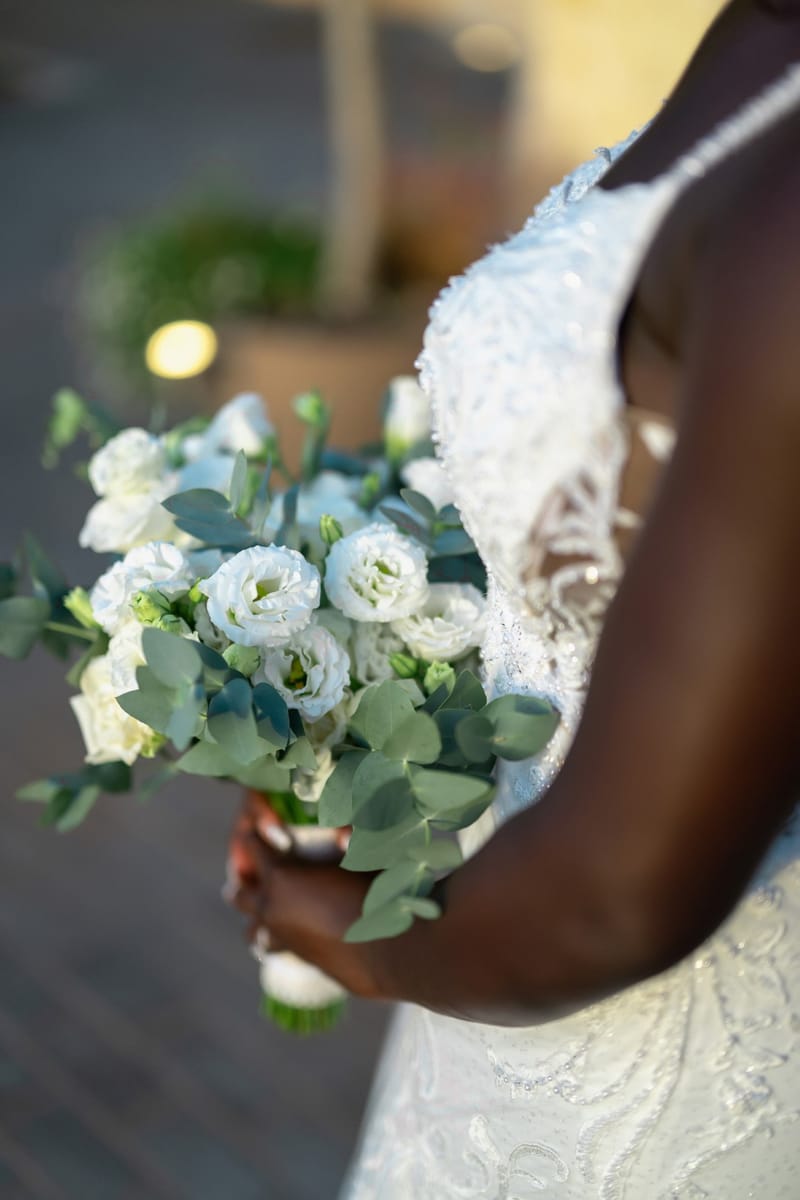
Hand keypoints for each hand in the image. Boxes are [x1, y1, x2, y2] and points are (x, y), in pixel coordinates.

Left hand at [226, 794, 380, 999]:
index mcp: (281, 876)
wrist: (394, 951)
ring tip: (271, 907)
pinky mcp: (300, 960)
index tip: (266, 827)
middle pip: (239, 894)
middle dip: (247, 879)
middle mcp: (273, 909)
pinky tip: (294, 931)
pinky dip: (278, 938)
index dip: (258, 834)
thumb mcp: (363, 853)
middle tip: (259, 870)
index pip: (253, 847)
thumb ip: (350, 837)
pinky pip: (275, 948)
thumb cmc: (379, 893)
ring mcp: (284, 939)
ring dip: (258, 916)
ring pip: (252, 931)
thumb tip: (342, 830)